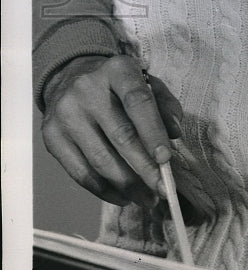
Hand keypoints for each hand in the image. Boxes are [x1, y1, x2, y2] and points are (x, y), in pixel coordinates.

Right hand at [41, 55, 182, 206]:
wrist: (70, 78)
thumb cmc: (118, 87)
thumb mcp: (146, 83)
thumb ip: (165, 106)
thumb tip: (174, 134)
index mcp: (117, 70)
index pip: (137, 102)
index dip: (153, 132)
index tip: (166, 160)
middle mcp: (87, 90)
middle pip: (120, 136)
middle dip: (145, 168)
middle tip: (163, 190)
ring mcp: (66, 114)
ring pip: (100, 160)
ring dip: (127, 186)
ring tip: (147, 199)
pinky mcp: (51, 137)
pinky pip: (80, 173)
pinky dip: (104, 190)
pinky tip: (123, 196)